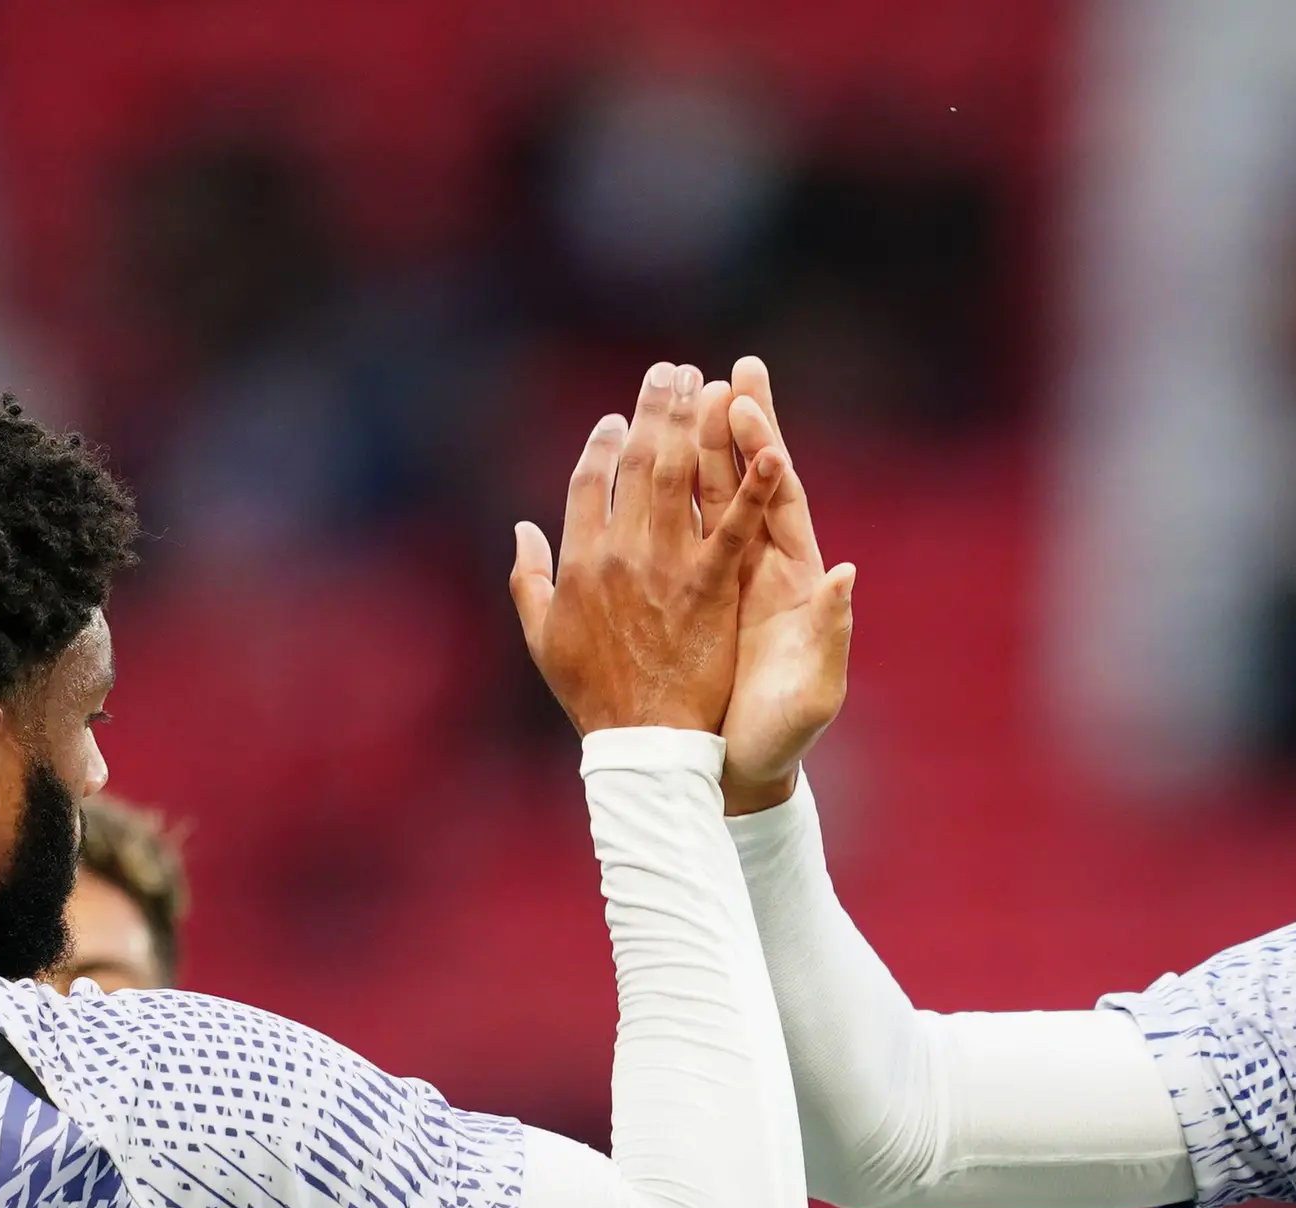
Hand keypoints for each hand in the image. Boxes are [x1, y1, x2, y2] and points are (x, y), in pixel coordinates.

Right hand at [510, 362, 783, 737]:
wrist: (642, 747)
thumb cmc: (594, 697)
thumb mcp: (544, 638)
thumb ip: (530, 579)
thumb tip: (522, 528)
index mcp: (579, 562)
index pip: (590, 482)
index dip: (603, 444)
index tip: (615, 418)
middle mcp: (619, 554)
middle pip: (637, 464)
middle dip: (654, 411)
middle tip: (670, 372)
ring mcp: (666, 568)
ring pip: (681, 479)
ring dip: (695, 425)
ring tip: (708, 383)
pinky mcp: (711, 590)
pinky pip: (736, 530)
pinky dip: (755, 490)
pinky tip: (772, 451)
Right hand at [702, 358, 853, 812]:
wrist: (738, 768)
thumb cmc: (782, 734)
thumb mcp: (816, 690)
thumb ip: (832, 632)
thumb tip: (845, 572)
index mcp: (793, 581)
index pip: (779, 497)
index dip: (764, 447)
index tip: (745, 399)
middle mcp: (760, 569)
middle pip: (742, 481)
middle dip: (727, 425)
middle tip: (711, 371)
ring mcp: (723, 579)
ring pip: (703, 500)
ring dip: (692, 447)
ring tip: (677, 393)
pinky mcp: (692, 598)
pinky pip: (676, 538)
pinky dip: (664, 499)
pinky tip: (643, 460)